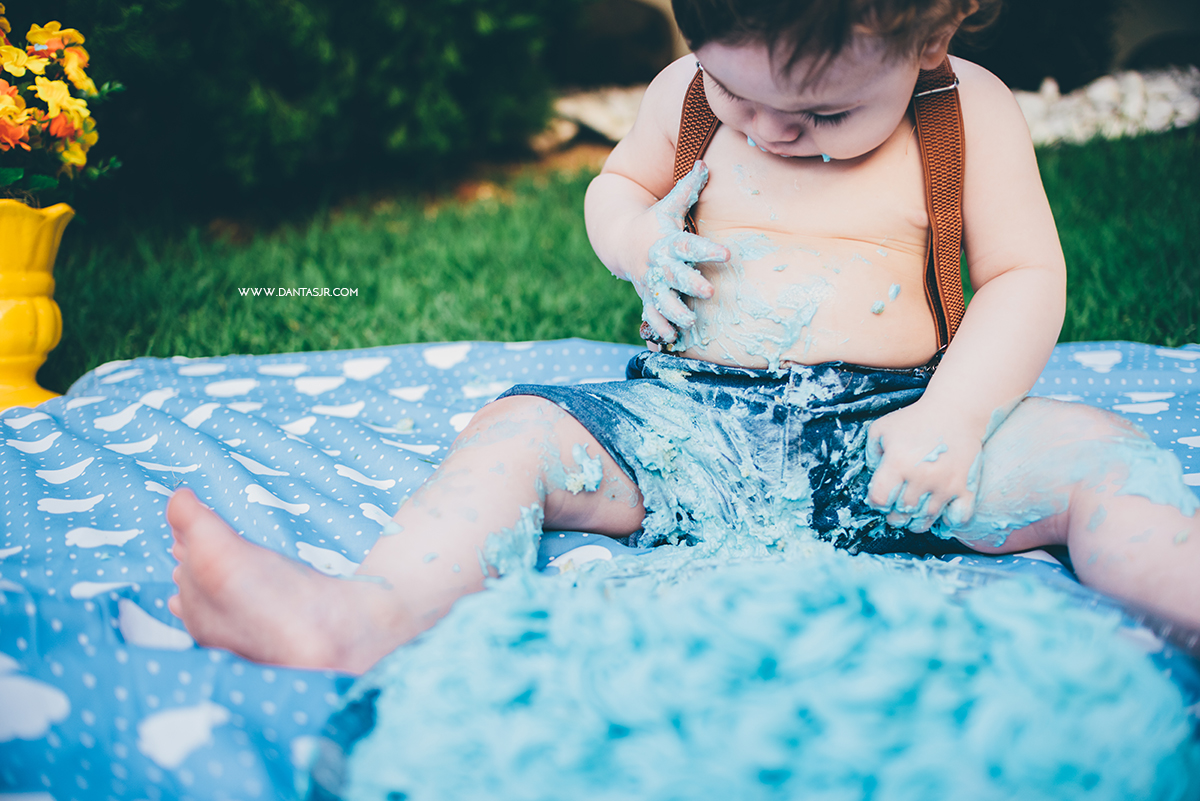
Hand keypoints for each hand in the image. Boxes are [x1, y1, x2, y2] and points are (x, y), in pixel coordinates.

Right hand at [632, 161, 729, 343]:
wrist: (620, 241)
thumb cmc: (654, 222)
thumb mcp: (669, 205)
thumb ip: (688, 188)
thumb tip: (705, 162)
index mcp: (668, 242)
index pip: (690, 245)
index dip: (708, 250)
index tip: (727, 254)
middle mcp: (659, 264)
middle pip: (675, 276)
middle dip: (691, 284)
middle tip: (710, 293)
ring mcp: (651, 283)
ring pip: (662, 300)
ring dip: (675, 311)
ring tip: (690, 320)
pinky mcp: (647, 296)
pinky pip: (651, 315)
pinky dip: (659, 327)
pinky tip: (670, 339)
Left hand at [864, 400, 985, 533]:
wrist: (956, 411)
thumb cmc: (915, 420)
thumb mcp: (882, 428)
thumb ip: (870, 453)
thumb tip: (873, 476)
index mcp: (897, 463)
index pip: (879, 499)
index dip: (877, 501)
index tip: (881, 496)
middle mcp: (921, 477)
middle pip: (901, 513)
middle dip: (894, 514)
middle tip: (896, 507)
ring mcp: (944, 484)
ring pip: (925, 520)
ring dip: (916, 521)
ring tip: (914, 512)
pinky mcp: (965, 487)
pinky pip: (958, 519)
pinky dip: (949, 521)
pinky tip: (942, 512)